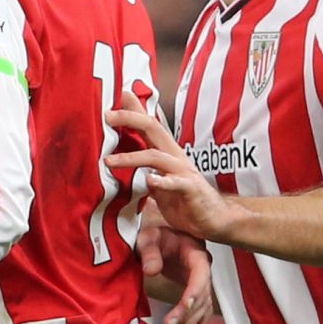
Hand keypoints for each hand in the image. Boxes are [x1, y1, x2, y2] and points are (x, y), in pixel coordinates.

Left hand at [107, 98, 234, 243]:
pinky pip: (175, 183)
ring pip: (156, 156)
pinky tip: (149, 181)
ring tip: (109, 161)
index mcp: (166, 152)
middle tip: (107, 116)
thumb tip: (118, 160)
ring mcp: (183, 171)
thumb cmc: (184, 199)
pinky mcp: (191, 189)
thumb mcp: (157, 180)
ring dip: (131, 157)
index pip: (148, 126)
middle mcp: (175, 156)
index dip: (131, 113)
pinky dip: (162, 181)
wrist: (215, 217)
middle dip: (130, 119)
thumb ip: (143, 168)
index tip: (110, 106)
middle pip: (153, 128)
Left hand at [140, 217, 215, 323]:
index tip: (185, 304)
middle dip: (187, 313)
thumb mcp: (149, 237)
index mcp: (195, 253)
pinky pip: (203, 311)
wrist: (161, 236)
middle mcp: (203, 269)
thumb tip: (151, 269)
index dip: (195, 291)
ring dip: (190, 322)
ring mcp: (201, 281)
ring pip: (202, 306)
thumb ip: (149, 251)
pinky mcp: (196, 291)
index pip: (201, 274)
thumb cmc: (156, 234)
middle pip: (202, 295)